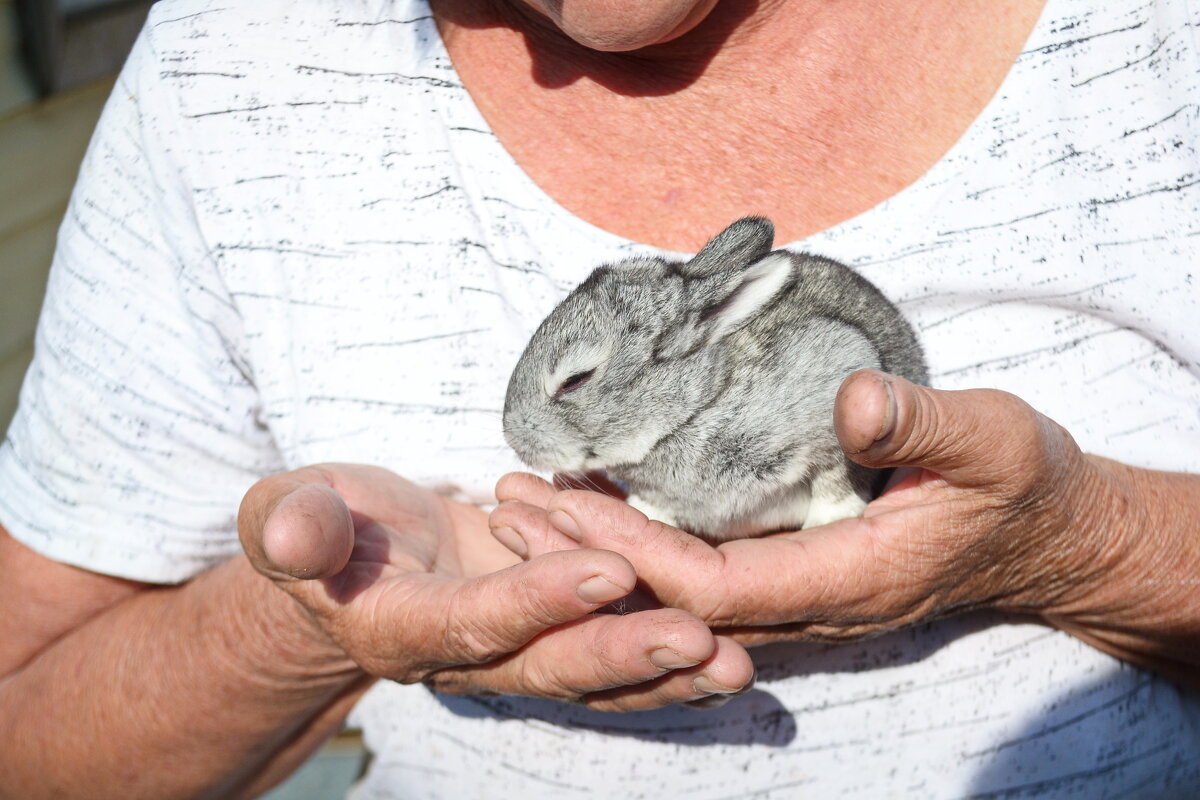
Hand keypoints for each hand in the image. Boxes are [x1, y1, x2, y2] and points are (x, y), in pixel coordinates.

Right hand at [238, 464, 753, 710]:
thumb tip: (290, 536)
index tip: (607, 570)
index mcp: (401, 626)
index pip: (475, 620)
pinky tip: (723, 647)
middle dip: (623, 653)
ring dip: (662, 670)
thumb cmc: (320, 523)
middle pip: (548, 663)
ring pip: (591, 669)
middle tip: (699, 641)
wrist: (355, 557)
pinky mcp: (547, 627)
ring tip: (733, 663)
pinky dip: (662, 654)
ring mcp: (513, 648)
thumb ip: (294, 524)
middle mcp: (465, 656)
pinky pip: (606, 646)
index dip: (537, 599)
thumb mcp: (290, 509)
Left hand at [491, 370, 1154, 653]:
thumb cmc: (1023, 487)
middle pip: (669, 601)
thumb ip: (924, 424)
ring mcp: (799, 601)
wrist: (1050, 537)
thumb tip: (851, 401)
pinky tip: (597, 510)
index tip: (563, 501)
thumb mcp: (993, 440)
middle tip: (506, 502)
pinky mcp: (794, 580)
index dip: (630, 549)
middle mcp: (810, 608)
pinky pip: (698, 579)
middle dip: (584, 557)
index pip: (710, 586)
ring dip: (598, 556)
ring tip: (525, 506)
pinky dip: (638, 548)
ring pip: (675, 597)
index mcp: (847, 581)